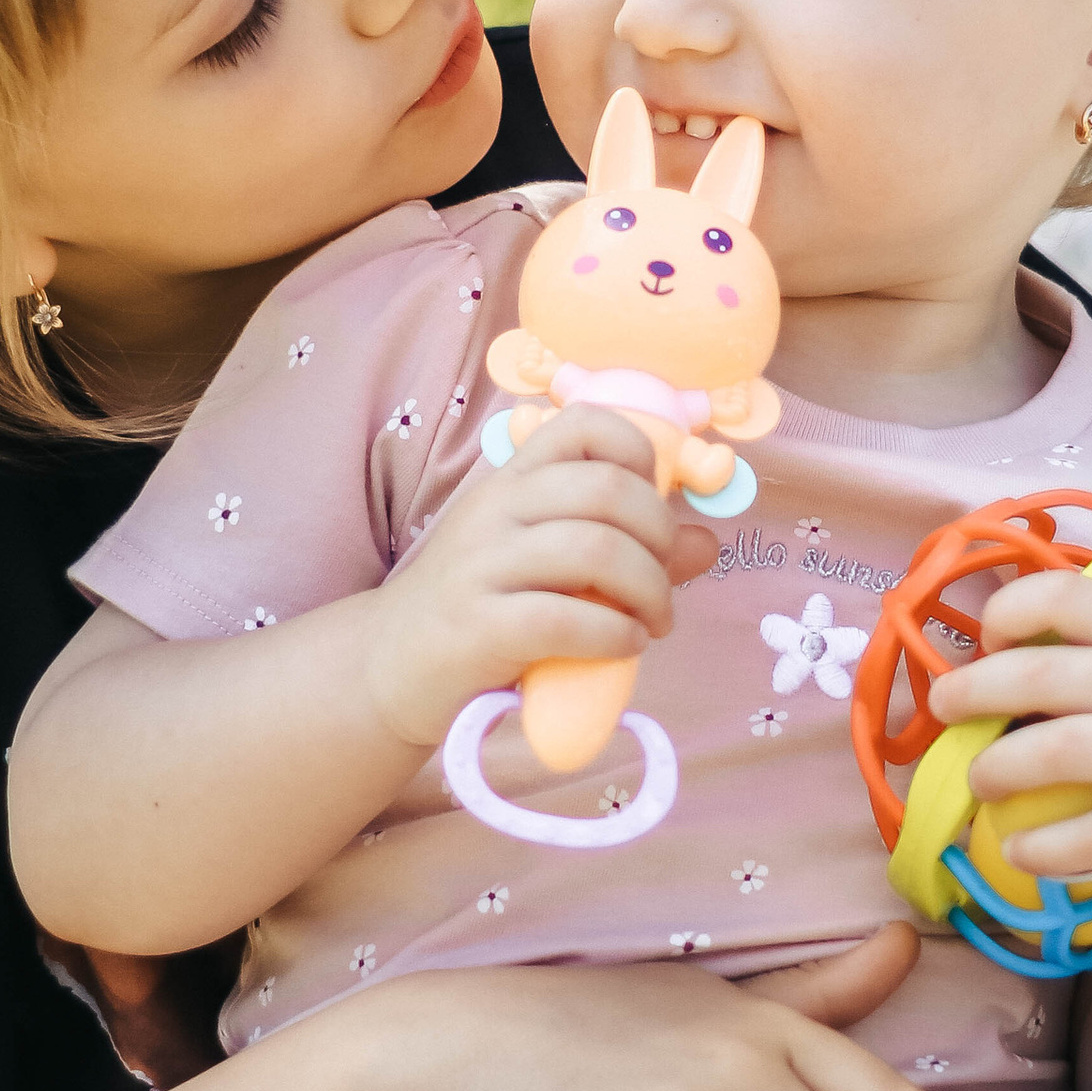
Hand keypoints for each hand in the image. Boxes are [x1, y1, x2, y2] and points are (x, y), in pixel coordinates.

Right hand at [363, 404, 695, 748]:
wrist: (386, 666)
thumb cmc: (477, 607)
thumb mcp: (543, 564)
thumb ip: (624, 549)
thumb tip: (705, 543)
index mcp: (511, 481)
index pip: (583, 424)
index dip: (637, 453)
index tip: (648, 505)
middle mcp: (495, 510)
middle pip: (607, 489)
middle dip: (659, 535)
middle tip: (661, 582)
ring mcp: (482, 566)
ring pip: (595, 550)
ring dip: (649, 590)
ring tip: (651, 622)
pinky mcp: (478, 628)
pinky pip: (566, 617)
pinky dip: (615, 633)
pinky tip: (624, 645)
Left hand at [928, 573, 1091, 901]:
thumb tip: (985, 660)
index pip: (1068, 595)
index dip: (1010, 611)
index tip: (987, 642)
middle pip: (1043, 675)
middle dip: (974, 691)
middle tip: (944, 711)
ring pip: (1059, 751)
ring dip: (997, 769)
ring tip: (979, 783)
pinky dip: (1043, 846)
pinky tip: (1020, 849)